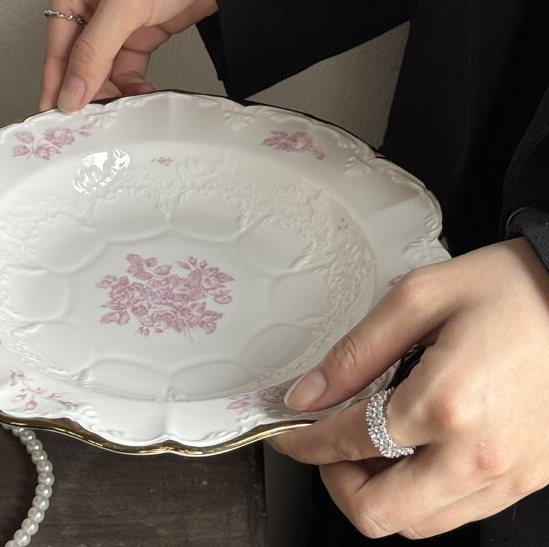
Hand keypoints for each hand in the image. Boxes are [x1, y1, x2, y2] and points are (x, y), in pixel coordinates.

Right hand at [40, 0, 215, 111]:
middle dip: (86, 91)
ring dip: (111, 91)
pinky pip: (125, 68)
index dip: (57, 84)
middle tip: (92, 123)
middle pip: (77, 61)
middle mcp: (87, 1)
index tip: (56, 119)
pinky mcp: (139, 31)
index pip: (57, 45)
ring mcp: (114, 18)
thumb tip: (70, 90)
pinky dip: (131, 85)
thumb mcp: (129, 1)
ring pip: (101, 69)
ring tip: (120, 111)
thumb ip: (96, 49)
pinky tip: (139, 95)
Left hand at [269, 238, 548, 538]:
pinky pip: (458, 513)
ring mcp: (507, 476)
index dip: (302, 441)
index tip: (288, 431)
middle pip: (378, 512)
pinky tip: (413, 449)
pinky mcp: (527, 479)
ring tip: (369, 444)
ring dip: (378, 491)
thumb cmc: (511, 288)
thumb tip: (308, 394)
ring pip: (418, 524)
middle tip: (327, 443)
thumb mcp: (418, 299)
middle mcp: (477, 454)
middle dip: (335, 480)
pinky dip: (420, 493)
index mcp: (444, 402)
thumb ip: (355, 353)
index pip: (346, 444)